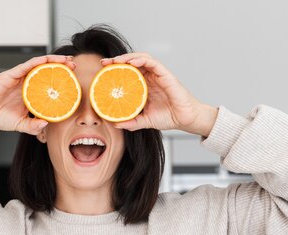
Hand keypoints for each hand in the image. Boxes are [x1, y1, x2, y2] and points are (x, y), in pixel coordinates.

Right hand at [0, 55, 75, 135]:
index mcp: (30, 91)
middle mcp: (25, 82)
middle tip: (74, 63)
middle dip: (61, 64)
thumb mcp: (21, 125)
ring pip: (37, 64)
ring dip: (52, 60)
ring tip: (65, 60)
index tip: (74, 77)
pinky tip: (46, 60)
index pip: (48, 80)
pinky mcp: (9, 76)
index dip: (61, 77)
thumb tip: (46, 125)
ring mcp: (17, 77)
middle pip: (46, 69)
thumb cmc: (0, 118)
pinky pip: (24, 66)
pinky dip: (35, 62)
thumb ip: (34, 126)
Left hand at [101, 53, 217, 135]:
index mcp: (145, 86)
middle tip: (104, 63)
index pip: (128, 72)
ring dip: (127, 57)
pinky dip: (141, 60)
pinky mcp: (166, 74)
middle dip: (117, 60)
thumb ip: (131, 122)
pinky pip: (152, 62)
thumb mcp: (145, 121)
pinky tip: (131, 63)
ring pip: (141, 58)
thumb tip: (116, 124)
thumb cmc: (168, 117)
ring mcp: (158, 75)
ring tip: (115, 61)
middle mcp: (150, 78)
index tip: (102, 70)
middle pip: (132, 62)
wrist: (185, 120)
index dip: (115, 69)